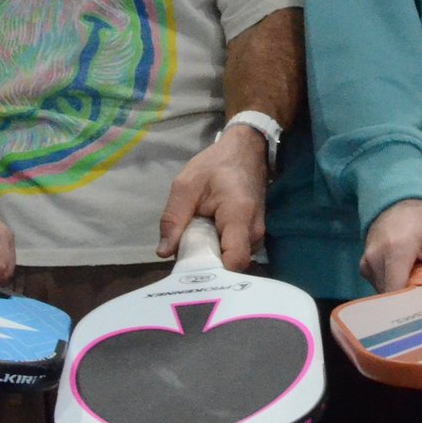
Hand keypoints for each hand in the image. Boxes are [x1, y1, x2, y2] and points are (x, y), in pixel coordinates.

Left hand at [158, 126, 266, 269]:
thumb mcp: (186, 185)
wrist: (246, 151)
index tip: (190, 269)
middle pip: (231, 266)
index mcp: (239, 215)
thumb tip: (164, 252)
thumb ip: (174, 218)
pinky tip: (205, 240)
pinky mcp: (253, 236)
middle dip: (207, 266)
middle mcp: (254, 231)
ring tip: (193, 245)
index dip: (212, 271)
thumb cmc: (216, 164)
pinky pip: (235, 253)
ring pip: (233, 261)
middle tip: (184, 256)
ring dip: (212, 257)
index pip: (234, 261)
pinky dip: (219, 250)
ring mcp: (257, 235)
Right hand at [358, 200, 421, 293]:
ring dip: (399, 292)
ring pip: (384, 292)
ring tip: (414, 282)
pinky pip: (379, 285)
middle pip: (391, 295)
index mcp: (397, 250)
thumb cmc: (419, 221)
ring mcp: (367, 263)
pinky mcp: (363, 267)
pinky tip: (403, 276)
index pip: (397, 290)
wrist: (395, 202)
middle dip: (408, 300)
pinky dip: (392, 285)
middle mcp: (376, 258)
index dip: (411, 303)